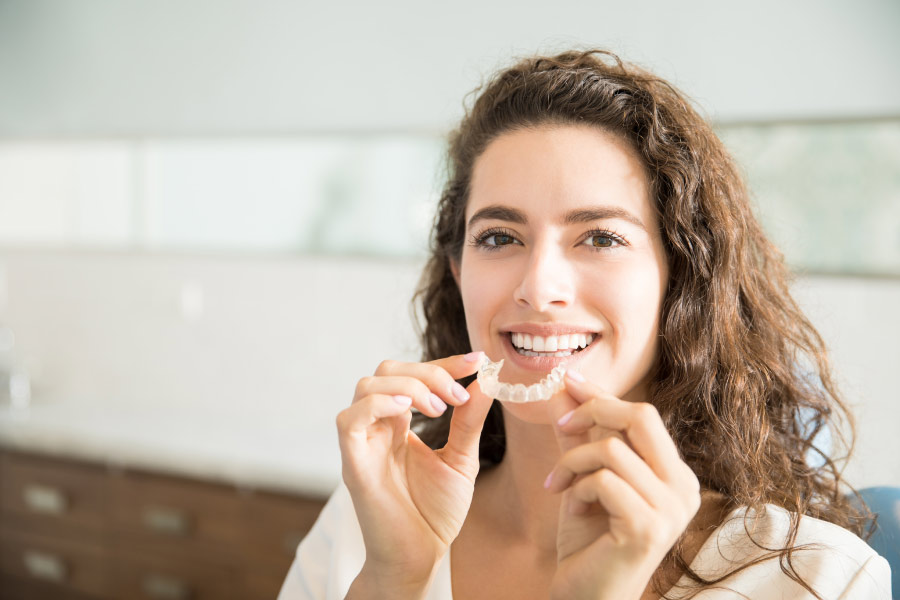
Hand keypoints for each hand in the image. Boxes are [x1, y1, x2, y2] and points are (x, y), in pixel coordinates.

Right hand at [337, 352, 492, 595]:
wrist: (421, 557)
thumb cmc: (435, 512)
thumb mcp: (461, 459)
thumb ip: (468, 421)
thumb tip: (485, 382)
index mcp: (399, 423)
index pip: (413, 375)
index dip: (443, 363)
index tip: (477, 361)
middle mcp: (377, 427)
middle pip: (387, 370)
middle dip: (428, 372)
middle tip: (457, 395)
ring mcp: (363, 442)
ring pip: (366, 385)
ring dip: (408, 386)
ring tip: (439, 408)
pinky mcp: (353, 463)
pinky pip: (350, 418)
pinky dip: (378, 404)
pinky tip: (408, 412)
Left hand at [545, 371, 700, 599]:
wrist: (586, 596)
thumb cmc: (589, 541)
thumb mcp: (583, 478)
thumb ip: (578, 436)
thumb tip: (563, 389)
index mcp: (675, 474)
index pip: (643, 416)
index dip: (602, 395)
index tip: (568, 380)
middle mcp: (684, 488)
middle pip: (641, 416)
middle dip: (593, 411)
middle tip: (561, 426)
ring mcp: (672, 509)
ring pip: (612, 448)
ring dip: (573, 462)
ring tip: (559, 485)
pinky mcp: (648, 527)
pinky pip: (603, 480)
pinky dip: (577, 488)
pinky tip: (572, 509)